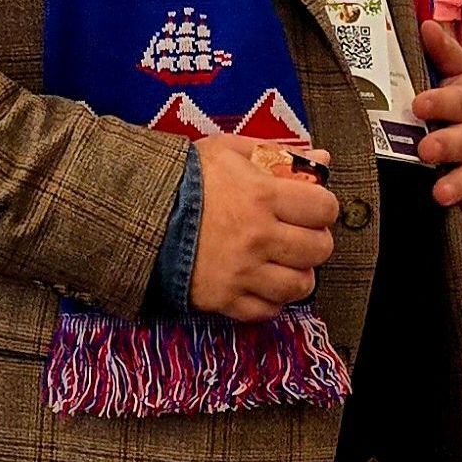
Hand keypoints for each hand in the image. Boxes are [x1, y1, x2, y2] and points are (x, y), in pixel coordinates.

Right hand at [188, 135, 338, 323]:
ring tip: (285, 260)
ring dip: (299, 272)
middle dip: (316, 239)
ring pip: (299, 286)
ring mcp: (242, 272)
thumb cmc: (185, 178)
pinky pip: (267, 310)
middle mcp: (257, 237)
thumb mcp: (229, 151)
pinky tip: (263, 280)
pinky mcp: (224, 299)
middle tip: (301, 233)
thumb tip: (321, 157)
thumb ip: (278, 153)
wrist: (137, 214)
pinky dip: (272, 298)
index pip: (324, 208)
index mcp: (262, 196)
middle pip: (318, 249)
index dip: (323, 206)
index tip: (312, 206)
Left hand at [410, 19, 461, 208]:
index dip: (438, 102)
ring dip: (458, 186)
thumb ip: (443, 50)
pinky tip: (460, 231)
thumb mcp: (460, 68)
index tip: (419, 104)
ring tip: (439, 194)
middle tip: (425, 150)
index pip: (455, 101)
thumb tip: (426, 25)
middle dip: (446, 146)